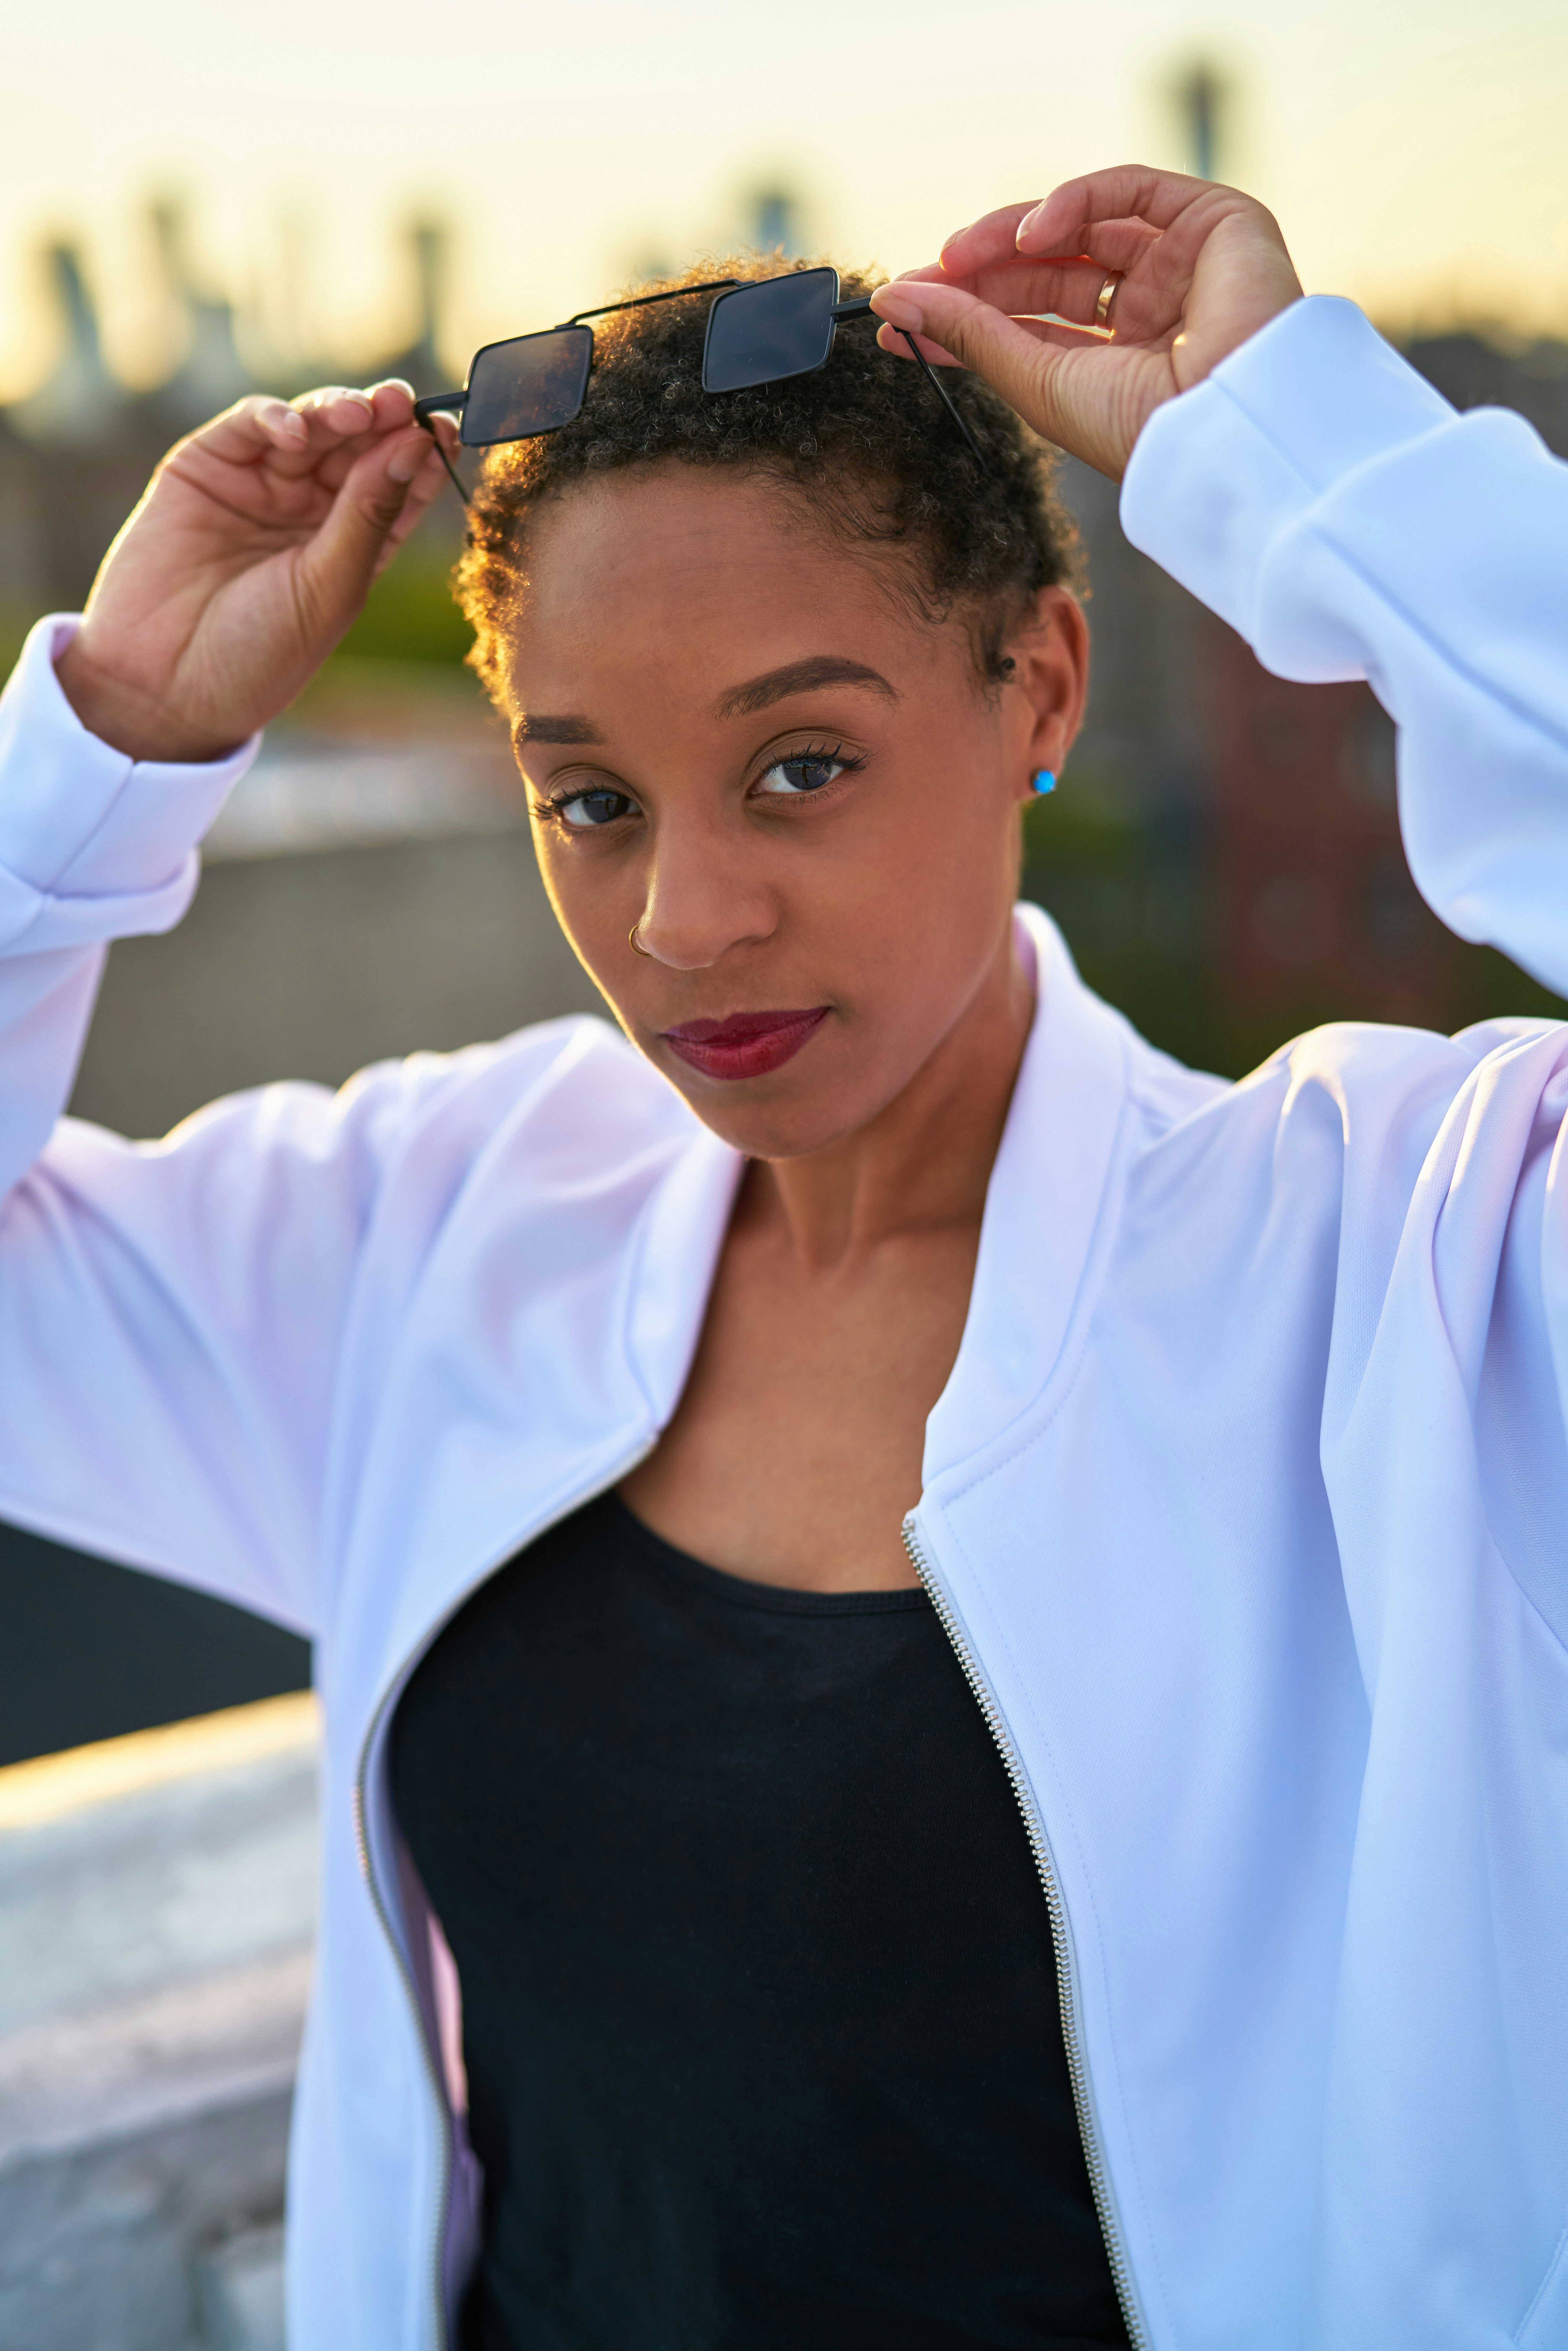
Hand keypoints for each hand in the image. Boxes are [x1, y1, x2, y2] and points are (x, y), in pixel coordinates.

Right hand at [55, 383, 455, 762]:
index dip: (421, 455)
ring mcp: (259, 485)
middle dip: (381, 421)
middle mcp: (309, 510)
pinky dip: (275, 418)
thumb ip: (368, 515)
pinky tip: (296, 431)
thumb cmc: (257, 652)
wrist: (165, 683)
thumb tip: (416, 446)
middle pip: (356, 446)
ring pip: (309, 427)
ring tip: (358, 412)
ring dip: (335, 411)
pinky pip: (248, 426)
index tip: (447, 431)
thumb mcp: (328, 586)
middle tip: (404, 404)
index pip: (397, 486)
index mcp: (351, 545)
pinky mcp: (206, 468)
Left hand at [870, 167, 1302, 481]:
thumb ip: (968, 333)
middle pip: (1047, 272)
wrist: (1222, 428)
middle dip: (977, 271)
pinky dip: (1073, 201)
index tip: (899, 311)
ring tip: (959, 254)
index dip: (963, 311)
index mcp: (1119, 361)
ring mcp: (1181, 264)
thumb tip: (895, 301)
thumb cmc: (1137, 425)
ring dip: (1011, 234)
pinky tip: (1031, 232)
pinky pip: (1127, 190)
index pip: (1028, 321)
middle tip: (920, 276)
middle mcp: (1150, 310)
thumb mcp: (1034, 379)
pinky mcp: (1212, 222)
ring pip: (1081, 226)